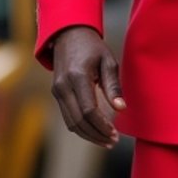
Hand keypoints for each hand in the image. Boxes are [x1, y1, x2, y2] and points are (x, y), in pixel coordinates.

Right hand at [50, 25, 124, 147]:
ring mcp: (57, 91)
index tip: (115, 133)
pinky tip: (95, 131)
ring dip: (89, 135)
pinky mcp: (56, 94)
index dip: (102, 126)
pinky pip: (68, 117)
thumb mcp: (108, 61)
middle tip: (113, 142)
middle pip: (79, 121)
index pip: (88, 111)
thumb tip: (120, 109)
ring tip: (106, 141)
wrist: (68, 35)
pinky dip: (81, 128)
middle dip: (96, 135)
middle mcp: (63, 86)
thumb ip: (113, 86)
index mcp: (78, 77)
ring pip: (71, 123)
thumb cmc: (92, 47)